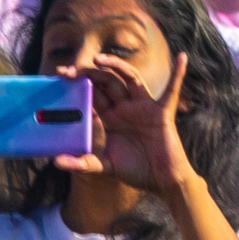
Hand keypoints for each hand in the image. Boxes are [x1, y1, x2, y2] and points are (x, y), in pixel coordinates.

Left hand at [57, 52, 197, 197]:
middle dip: (89, 72)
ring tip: (98, 59)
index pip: (91, 93)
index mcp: (109, 117)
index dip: (76, 82)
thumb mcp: (104, 166)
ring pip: (130, 78)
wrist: (162, 181)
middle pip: (106, 81)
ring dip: (116, 65)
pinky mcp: (162, 112)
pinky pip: (172, 90)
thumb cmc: (135, 172)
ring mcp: (143, 107)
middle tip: (70, 70)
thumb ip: (82, 163)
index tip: (59, 74)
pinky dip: (178, 73)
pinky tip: (182, 58)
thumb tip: (56, 161)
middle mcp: (125, 108)